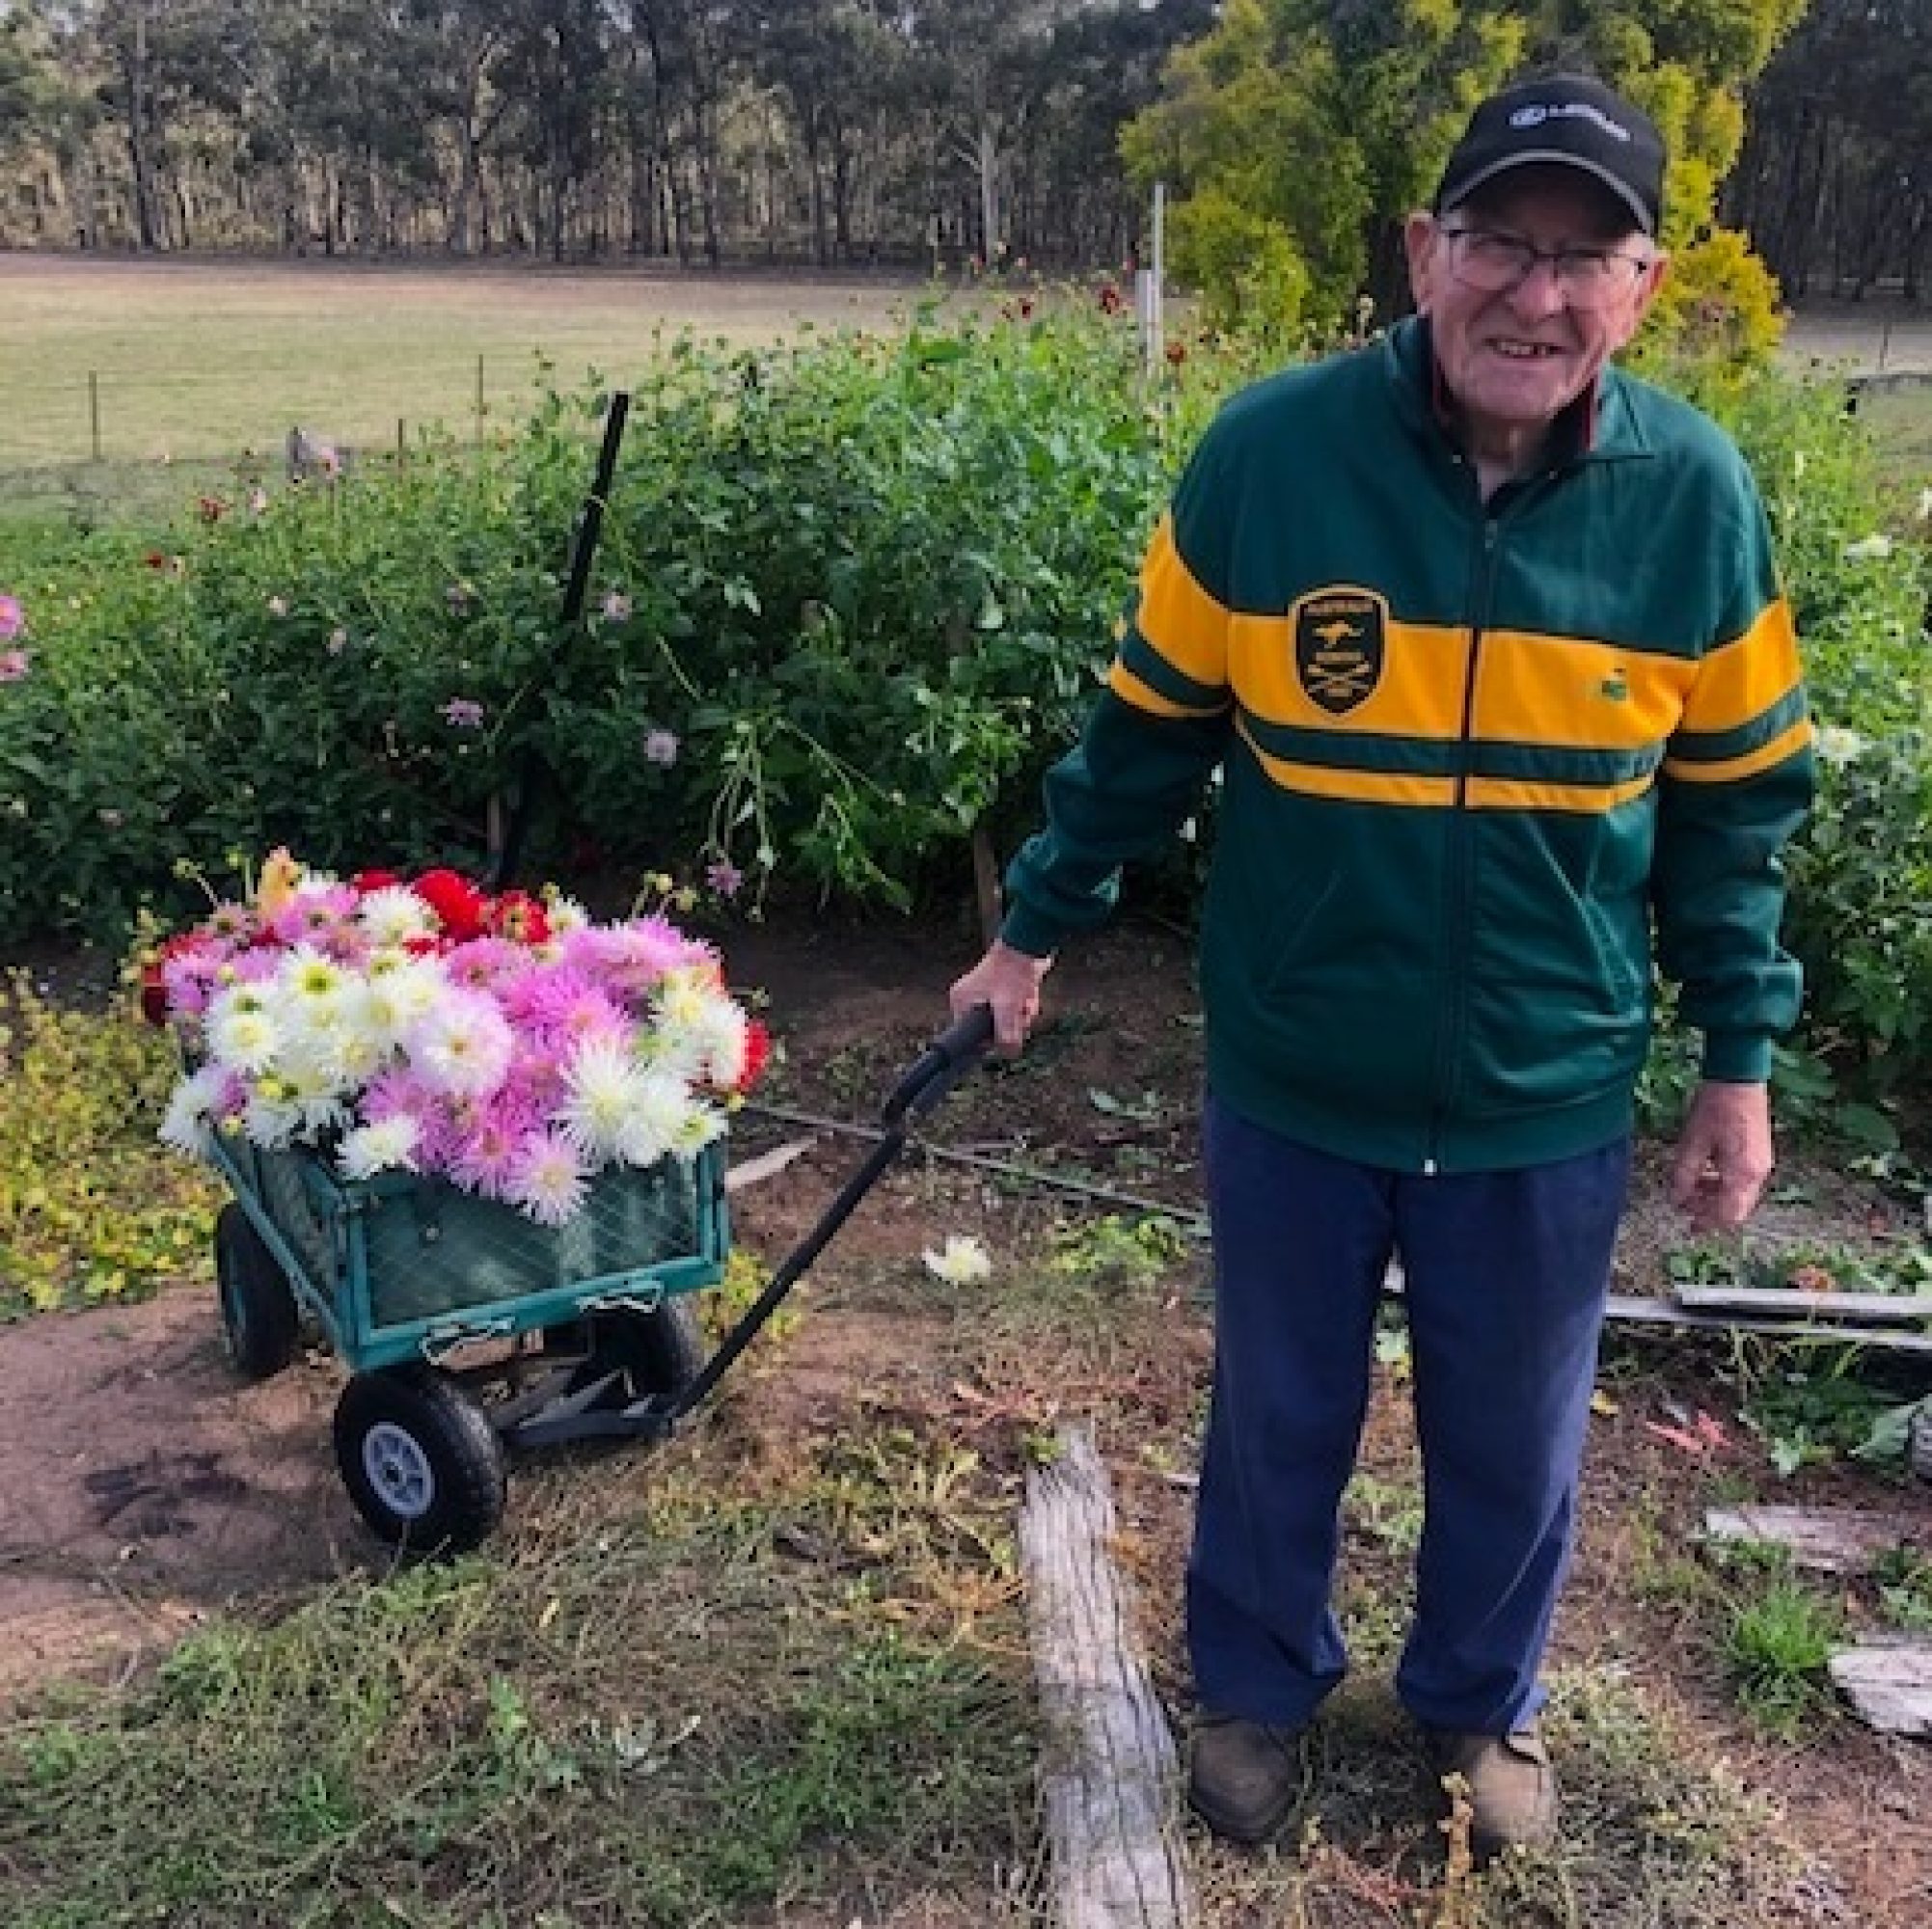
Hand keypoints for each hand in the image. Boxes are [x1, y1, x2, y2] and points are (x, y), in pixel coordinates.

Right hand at [949, 940, 1051, 1053]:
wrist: (1027, 945)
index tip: (1006, 1031)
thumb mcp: (1008, 1009)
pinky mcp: (1002, 990)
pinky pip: (1013, 1009)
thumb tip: (1008, 1053)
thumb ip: (1006, 1035)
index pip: (971, 1037)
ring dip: (1021, 1015)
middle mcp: (969, 999)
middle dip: (1011, 1024)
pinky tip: (1029, 995)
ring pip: (1006, 1021)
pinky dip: (1024, 1006)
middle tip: (1020, 1011)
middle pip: (992, 1030)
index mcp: (961, 1002)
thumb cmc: (1011, 973)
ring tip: (1026, 1000)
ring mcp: (985, 994)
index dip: (991, 1039)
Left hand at [1670, 1080, 1773, 1230]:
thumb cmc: (1714, 1108)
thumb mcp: (1692, 1142)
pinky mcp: (1760, 1154)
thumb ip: (1684, 1175)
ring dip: (1716, 1197)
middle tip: (1686, 1207)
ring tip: (1691, 1189)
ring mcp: (1762, 1164)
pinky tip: (1705, 1173)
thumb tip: (1676, 1200)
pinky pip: (1743, 1180)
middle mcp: (1758, 1173)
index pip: (1728, 1214)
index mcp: (1743, 1174)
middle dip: (1710, 1211)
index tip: (1690, 1227)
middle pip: (1736, 1208)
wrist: (1739, 1079)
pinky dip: (1724, 1184)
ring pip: (1740, 1195)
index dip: (1708, 1223)